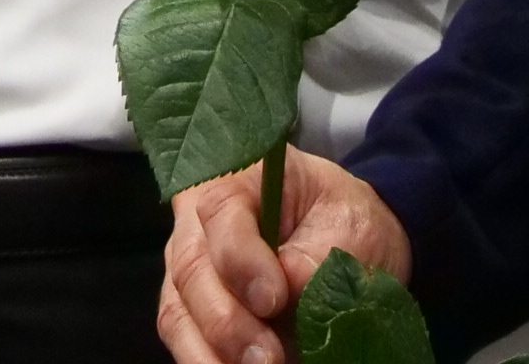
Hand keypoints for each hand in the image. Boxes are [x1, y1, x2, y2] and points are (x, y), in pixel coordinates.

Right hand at [157, 149, 411, 363]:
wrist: (346, 243)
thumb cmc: (344, 222)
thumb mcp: (349, 226)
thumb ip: (318, 257)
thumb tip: (290, 288)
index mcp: (237, 183)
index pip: (221, 215)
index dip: (242, 261)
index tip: (274, 300)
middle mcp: (198, 226)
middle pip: (192, 271)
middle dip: (228, 323)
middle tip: (268, 358)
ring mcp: (189, 271)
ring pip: (179, 313)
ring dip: (213, 353)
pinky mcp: (191, 311)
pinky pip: (185, 342)